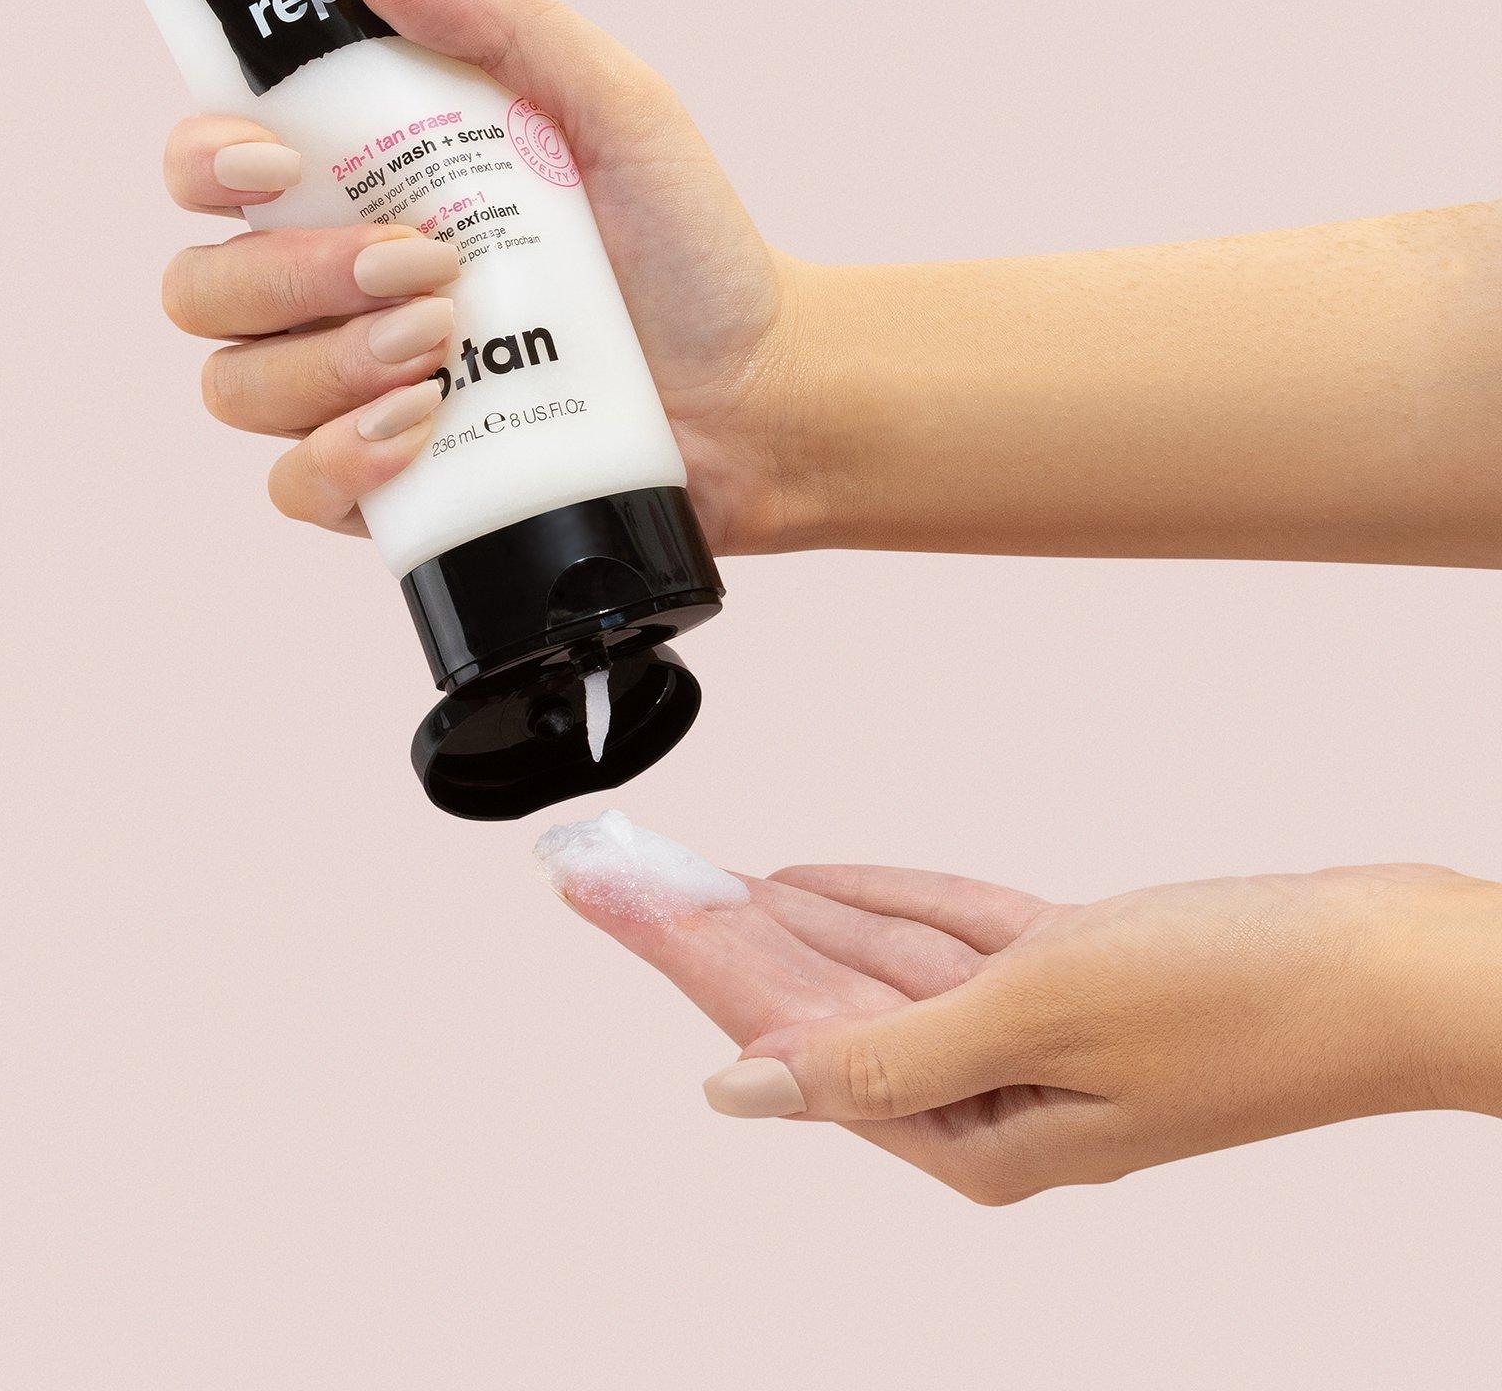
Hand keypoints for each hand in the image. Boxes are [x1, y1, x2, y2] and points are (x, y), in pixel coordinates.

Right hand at [160, 0, 806, 549]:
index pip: (209, 168)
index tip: (278, 162)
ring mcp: (348, 392)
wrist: (755, 393)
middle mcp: (331, 288)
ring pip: (235, 387)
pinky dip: (341, 458)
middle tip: (423, 267)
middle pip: (202, 287)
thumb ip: (503, 20)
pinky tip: (426, 428)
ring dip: (328, 364)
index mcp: (364, 185)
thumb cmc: (685, 245)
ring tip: (445, 350)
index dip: (205, 162)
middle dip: (292, 276)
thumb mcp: (616, 103)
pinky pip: (291, 485)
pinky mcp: (383, 484)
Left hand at [551, 840, 1501, 1202]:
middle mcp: (987, 1092)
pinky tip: (807, 880)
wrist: (1396, 965)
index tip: (606, 902)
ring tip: (683, 872)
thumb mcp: (1039, 1018)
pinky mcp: (1071, 978)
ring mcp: (1030, 1034)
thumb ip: (883, 1054)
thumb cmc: (1243, 998)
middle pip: (809, 1001)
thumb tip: (743, 1094)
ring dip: (778, 915)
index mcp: (971, 1129)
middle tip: (610, 873)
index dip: (684, 961)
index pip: (783, 1036)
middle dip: (705, 932)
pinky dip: (879, 903)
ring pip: (868, 964)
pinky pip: (944, 936)